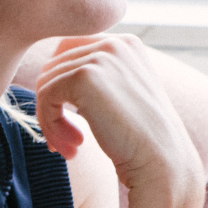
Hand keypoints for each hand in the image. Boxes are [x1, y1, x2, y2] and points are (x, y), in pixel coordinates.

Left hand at [32, 35, 201, 197]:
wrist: (162, 163)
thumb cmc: (143, 140)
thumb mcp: (124, 96)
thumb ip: (98, 79)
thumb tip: (48, 75)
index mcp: (126, 44)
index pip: (70, 52)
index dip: (62, 88)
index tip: (72, 124)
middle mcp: (115, 43)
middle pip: (54, 66)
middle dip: (53, 107)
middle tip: (67, 142)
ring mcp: (100, 58)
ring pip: (46, 83)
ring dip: (51, 121)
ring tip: (71, 148)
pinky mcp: (84, 77)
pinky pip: (45, 96)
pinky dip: (51, 125)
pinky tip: (74, 148)